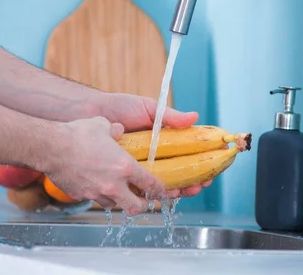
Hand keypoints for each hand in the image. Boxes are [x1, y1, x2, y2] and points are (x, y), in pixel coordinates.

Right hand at [43, 116, 172, 215]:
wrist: (51, 147)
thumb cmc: (78, 134)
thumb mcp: (103, 125)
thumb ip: (115, 130)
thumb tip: (118, 129)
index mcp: (125, 167)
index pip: (150, 185)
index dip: (159, 189)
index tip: (164, 190)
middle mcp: (114, 184)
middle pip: (136, 207)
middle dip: (142, 204)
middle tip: (143, 199)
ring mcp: (97, 192)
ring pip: (115, 205)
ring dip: (119, 200)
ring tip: (118, 190)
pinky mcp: (82, 195)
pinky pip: (95, 199)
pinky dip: (100, 195)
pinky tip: (96, 185)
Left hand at [98, 93, 212, 196]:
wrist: (91, 114)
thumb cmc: (119, 107)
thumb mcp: (148, 108)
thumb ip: (170, 116)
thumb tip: (195, 118)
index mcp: (164, 141)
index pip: (188, 155)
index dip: (201, 164)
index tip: (211, 169)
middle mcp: (155, 156)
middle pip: (180, 174)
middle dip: (194, 182)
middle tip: (201, 184)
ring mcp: (141, 167)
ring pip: (164, 184)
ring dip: (179, 191)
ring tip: (187, 191)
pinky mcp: (125, 175)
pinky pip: (142, 188)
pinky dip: (154, 194)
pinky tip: (164, 196)